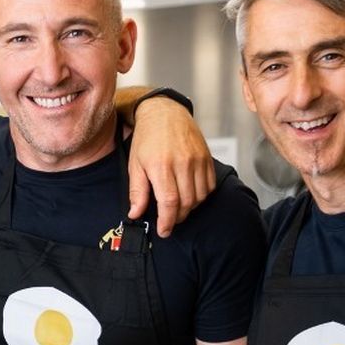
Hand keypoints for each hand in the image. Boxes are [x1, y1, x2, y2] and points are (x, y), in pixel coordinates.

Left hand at [127, 96, 215, 235]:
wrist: (165, 113)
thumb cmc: (147, 139)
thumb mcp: (135, 164)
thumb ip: (137, 191)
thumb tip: (135, 214)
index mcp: (161, 166)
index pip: (169, 202)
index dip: (167, 221)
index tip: (164, 231)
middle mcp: (182, 163)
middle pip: (186, 203)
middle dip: (177, 217)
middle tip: (169, 221)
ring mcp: (197, 160)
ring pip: (199, 197)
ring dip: (189, 208)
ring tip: (178, 208)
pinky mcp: (207, 157)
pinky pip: (209, 186)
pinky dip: (201, 196)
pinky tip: (190, 195)